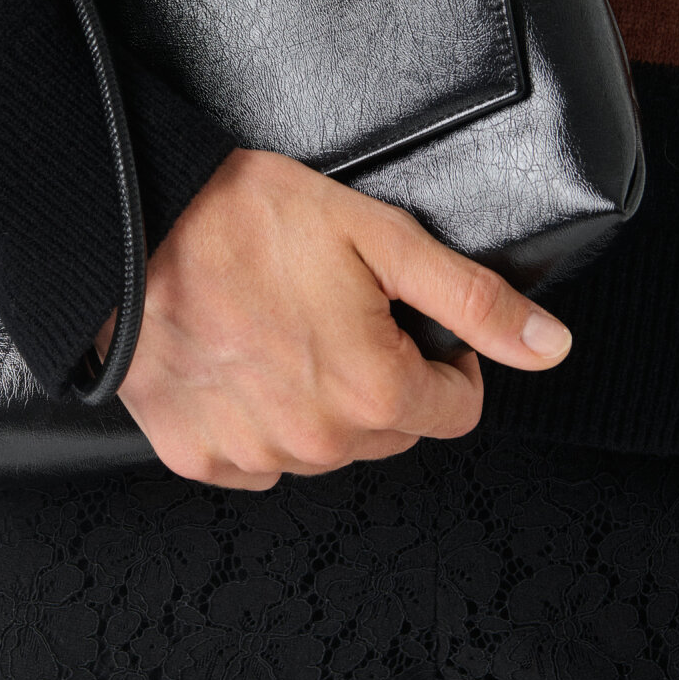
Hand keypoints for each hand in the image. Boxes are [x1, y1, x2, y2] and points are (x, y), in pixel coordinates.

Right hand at [106, 148, 571, 489]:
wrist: (130, 225)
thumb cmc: (244, 220)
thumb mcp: (380, 237)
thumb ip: (472, 299)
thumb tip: (548, 347)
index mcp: (373, 393)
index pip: (455, 410)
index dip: (445, 359)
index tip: (409, 321)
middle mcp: (317, 441)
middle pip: (390, 431)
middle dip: (382, 380)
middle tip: (337, 312)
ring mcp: (253, 454)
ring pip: (325, 448)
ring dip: (320, 403)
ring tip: (283, 330)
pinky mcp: (197, 454)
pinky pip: (255, 459)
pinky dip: (257, 420)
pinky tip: (241, 362)